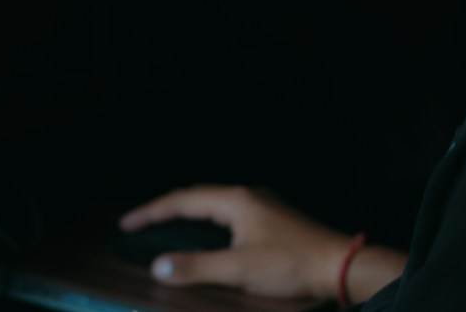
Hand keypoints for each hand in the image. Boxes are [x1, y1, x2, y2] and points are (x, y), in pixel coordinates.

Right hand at [118, 184, 351, 300]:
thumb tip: (159, 265)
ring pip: (215, 205)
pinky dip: (208, 223)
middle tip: (139, 224)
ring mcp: (262, 205)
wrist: (339, 264)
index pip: (183, 200)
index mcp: (236, 201)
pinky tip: (208, 238)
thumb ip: (196, 267)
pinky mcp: (272, 219)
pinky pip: (229, 214)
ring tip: (166, 228)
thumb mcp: (238, 269)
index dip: (151, 212)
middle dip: (165, 210)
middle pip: (197, 197)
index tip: (127, 223)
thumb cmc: (291, 265)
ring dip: (188, 215)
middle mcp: (248, 196)